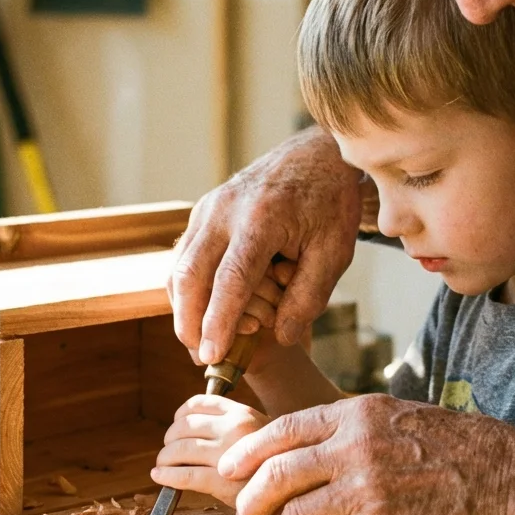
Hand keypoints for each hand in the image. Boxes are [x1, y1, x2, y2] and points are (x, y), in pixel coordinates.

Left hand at [152, 395, 271, 506]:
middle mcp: (234, 429)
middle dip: (169, 439)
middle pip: (184, 426)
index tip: (176, 426)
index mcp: (242, 413)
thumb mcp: (260, 434)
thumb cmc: (275, 466)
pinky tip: (160, 477)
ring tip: (162, 465)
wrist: (297, 493)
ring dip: (164, 458)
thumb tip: (190, 428)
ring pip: (180, 449)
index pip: (198, 403)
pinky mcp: (222, 482)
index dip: (179, 415)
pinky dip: (166, 475)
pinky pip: (185, 475)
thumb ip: (232, 426)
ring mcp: (228, 454)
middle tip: (168, 451)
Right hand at [169, 127, 362, 364]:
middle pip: (191, 275)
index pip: (231, 279)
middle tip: (200, 358)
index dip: (218, 321)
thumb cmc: (328, 203)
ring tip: (199, 342)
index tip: (211, 355)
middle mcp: (225, 210)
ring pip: (179, 267)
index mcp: (262, 218)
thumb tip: (280, 336)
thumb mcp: (334, 251)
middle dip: (189, 323)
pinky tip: (201, 312)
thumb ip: (308, 296)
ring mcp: (208, 208)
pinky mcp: (203, 211)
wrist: (314, 155)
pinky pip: (184, 256)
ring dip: (184, 309)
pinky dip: (187, 289)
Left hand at [217, 394, 514, 514]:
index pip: (281, 430)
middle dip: (249, 502)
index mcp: (356, 413)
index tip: (229, 470)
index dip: (247, 453)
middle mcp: (355, 447)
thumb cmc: (460, 446)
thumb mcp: (399, 413)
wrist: (511, 479)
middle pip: (276, 475)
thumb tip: (305, 441)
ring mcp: (367, 489)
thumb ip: (351, 425)